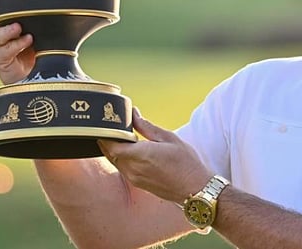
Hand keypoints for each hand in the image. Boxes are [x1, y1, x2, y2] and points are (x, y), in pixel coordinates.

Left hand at [98, 108, 212, 203]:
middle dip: (107, 139)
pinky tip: (129, 149)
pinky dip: (120, 157)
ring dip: (113, 148)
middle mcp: (133, 169)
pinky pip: (121, 168)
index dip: (106, 133)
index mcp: (141, 155)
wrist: (195, 188)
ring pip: (114, 160)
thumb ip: (147, 126)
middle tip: (112, 125)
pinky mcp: (137, 183)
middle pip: (109, 152)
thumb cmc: (186, 162)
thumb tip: (133, 114)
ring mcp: (134, 178)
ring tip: (120, 135)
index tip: (108, 122)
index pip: (111, 144)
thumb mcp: (168, 138)